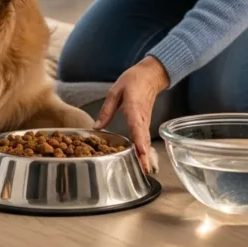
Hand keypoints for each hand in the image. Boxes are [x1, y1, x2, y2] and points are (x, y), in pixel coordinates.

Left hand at [95, 56, 169, 172]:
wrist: (150, 75)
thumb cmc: (133, 81)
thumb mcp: (115, 91)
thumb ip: (106, 110)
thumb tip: (97, 127)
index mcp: (134, 109)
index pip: (137, 128)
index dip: (139, 143)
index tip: (141, 155)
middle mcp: (142, 118)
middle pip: (143, 140)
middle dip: (144, 155)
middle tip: (143, 170)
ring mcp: (145, 121)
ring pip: (145, 141)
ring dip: (145, 155)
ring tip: (143, 169)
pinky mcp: (145, 122)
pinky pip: (145, 138)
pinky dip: (144, 149)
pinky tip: (141, 159)